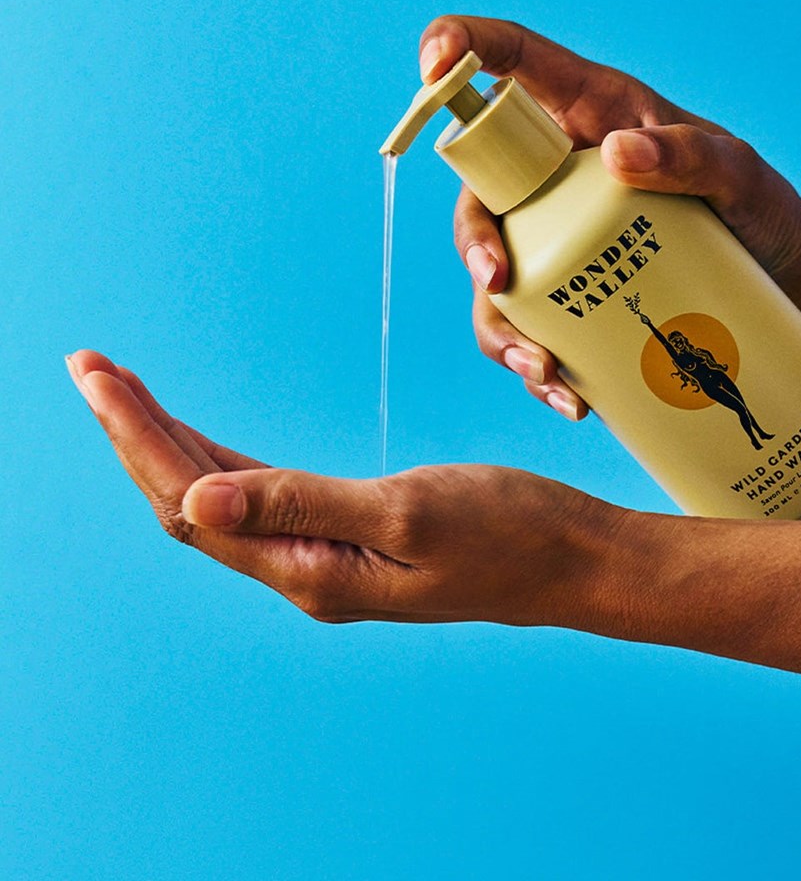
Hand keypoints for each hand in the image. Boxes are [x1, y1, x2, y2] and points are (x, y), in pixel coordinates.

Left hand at [66, 350, 617, 625]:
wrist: (569, 559)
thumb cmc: (507, 531)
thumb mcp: (406, 511)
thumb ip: (301, 504)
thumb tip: (190, 500)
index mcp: (311, 571)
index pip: (192, 503)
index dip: (137, 439)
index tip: (95, 377)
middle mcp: (305, 572)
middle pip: (190, 504)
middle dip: (135, 435)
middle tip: (91, 369)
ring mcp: (325, 558)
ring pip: (221, 502)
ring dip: (170, 445)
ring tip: (125, 390)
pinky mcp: (348, 536)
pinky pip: (262, 499)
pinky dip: (220, 460)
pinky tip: (199, 438)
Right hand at [420, 15, 800, 420]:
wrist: (786, 290)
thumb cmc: (763, 217)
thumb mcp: (741, 178)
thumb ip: (693, 155)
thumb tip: (618, 152)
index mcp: (588, 115)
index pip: (511, 63)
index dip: (460, 45)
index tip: (430, 64)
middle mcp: (559, 178)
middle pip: (480, 194)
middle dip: (474, 242)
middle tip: (499, 281)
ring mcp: (560, 241)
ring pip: (493, 278)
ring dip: (501, 328)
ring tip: (544, 369)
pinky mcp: (573, 298)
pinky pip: (531, 331)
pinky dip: (537, 370)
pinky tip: (573, 398)